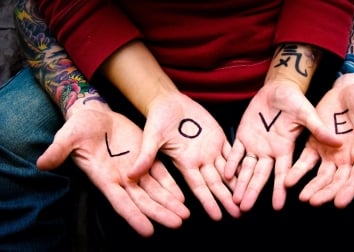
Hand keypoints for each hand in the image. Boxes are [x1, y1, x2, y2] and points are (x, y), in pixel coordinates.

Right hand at [36, 102, 189, 236]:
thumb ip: (58, 150)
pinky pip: (160, 173)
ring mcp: (134, 169)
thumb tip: (42, 163)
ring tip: (184, 215)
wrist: (94, 114)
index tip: (148, 231)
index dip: (133, 216)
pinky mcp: (144, 156)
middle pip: (143, 200)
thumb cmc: (79, 127)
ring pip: (155, 190)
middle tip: (177, 223)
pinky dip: (171, 184)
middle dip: (160, 212)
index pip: (120, 202)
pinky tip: (182, 195)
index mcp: (104, 178)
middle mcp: (122, 178)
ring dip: (169, 202)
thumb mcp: (68, 136)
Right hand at [129, 91, 240, 220]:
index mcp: (185, 162)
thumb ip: (146, 155)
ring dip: (237, 184)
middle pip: (216, 183)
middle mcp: (199, 159)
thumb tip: (131, 175)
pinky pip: (233, 152)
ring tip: (247, 197)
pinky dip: (241, 162)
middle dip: (227, 198)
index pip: (199, 187)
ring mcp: (210, 149)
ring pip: (227, 170)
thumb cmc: (158, 118)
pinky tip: (251, 172)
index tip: (217, 217)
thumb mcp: (151, 136)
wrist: (169, 101)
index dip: (208, 202)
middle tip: (239, 213)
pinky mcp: (218, 137)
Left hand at [225, 81, 341, 211]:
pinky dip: (231, 162)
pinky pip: (235, 151)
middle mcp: (270, 151)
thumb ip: (318, 129)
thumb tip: (338, 142)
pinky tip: (226, 174)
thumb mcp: (307, 113)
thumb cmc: (294, 100)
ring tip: (234, 200)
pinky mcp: (243, 135)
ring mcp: (255, 145)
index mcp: (285, 149)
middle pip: (260, 176)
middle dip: (252, 191)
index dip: (279, 190)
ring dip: (240, 182)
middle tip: (244, 209)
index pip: (282, 174)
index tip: (277, 207)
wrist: (277, 88)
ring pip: (246, 168)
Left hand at [285, 73, 353, 207]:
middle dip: (327, 192)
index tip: (339, 203)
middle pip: (338, 181)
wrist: (351, 87)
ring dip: (312, 187)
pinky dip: (298, 170)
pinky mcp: (315, 143)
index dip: (350, 190)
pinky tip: (287, 180)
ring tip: (303, 198)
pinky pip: (305, 160)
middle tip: (314, 203)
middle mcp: (348, 158)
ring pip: (321, 175)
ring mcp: (330, 152)